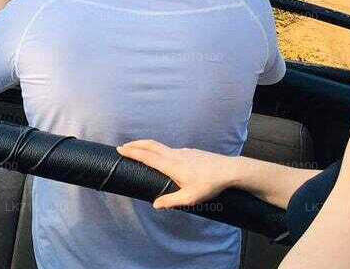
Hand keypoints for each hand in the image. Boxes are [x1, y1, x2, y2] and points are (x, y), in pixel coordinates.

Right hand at [117, 140, 239, 209]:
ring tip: (139, 151)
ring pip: (160, 146)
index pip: (147, 156)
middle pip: (150, 145)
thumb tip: (155, 205)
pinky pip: (169, 149)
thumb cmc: (209, 185)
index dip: (132, 152)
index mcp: (171, 165)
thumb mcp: (190, 198)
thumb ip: (171, 201)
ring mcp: (182, 151)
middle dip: (135, 144)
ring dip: (146, 146)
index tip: (120, 149)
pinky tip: (162, 158)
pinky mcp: (190, 152)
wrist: (229, 170)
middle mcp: (174, 154)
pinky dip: (158, 150)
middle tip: (124, 146)